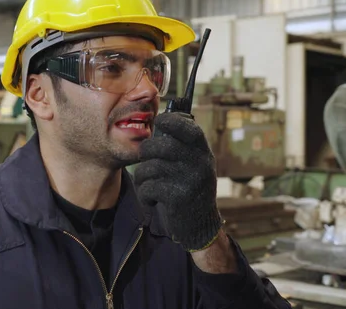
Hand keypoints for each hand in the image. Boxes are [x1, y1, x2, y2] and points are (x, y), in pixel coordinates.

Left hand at [134, 112, 223, 251]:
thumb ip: (181, 145)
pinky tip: (151, 199)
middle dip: (146, 150)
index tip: (160, 121)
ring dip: (142, 176)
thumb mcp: (193, 164)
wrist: (199, 225)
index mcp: (203, 152)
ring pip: (152, 167)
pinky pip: (149, 187)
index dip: (172, 121)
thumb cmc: (188, 188)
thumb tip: (161, 120)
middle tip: (144, 158)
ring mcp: (191, 181)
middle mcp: (200, 164)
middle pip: (164, 146)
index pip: (190, 128)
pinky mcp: (179, 198)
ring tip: (147, 183)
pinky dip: (145, 194)